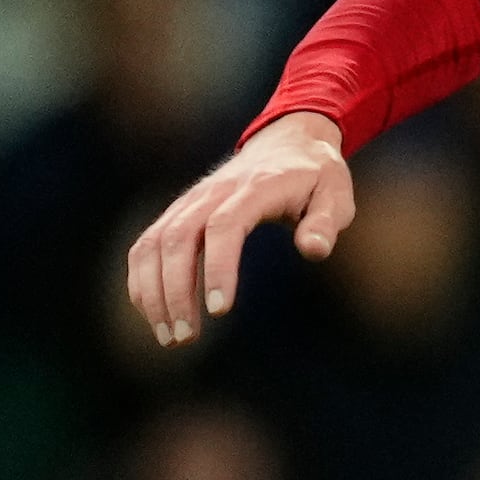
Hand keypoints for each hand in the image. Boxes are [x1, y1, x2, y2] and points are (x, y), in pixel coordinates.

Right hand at [125, 113, 354, 346]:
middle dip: (175, 291)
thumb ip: (326, 222)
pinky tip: (152, 314)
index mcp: (254, 188)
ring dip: (152, 291)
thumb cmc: (316, 176)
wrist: (287, 142)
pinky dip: (142, 279)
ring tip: (168, 337)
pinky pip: (147, 244)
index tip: (219, 310)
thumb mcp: (337, 194)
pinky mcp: (179, 213)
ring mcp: (190, 202)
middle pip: (178, 238)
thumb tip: (314, 250)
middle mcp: (212, 193)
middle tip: (185, 338)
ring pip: (154, 243)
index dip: (217, 267)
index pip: (225, 226)